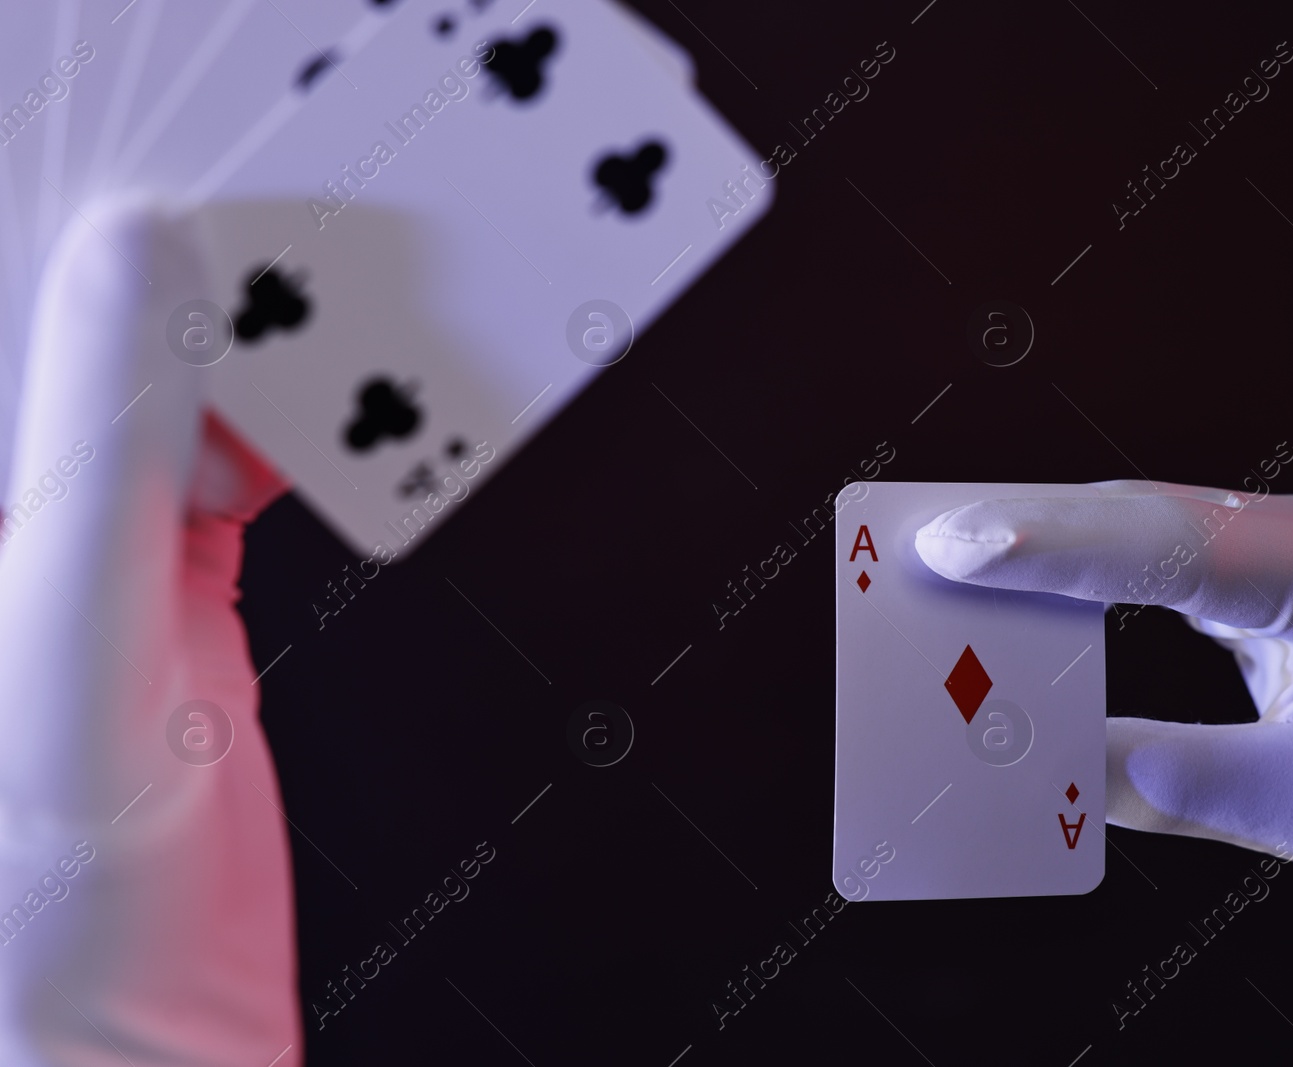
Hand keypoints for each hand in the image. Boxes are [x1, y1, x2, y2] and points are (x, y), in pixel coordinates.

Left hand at [0, 202, 298, 1062]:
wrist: (135, 1053)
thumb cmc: (39, 923)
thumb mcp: (67, 664)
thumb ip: (102, 457)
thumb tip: (141, 267)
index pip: (2, 305)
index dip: (64, 199)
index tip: (162, 121)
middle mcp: (6, 520)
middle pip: (97, 329)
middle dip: (195, 243)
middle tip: (294, 163)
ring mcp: (95, 555)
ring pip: (183, 384)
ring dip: (271, 324)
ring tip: (346, 255)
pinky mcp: (187, 594)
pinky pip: (252, 463)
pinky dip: (316, 420)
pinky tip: (357, 382)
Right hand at [914, 480, 1292, 1037]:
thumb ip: (1175, 783)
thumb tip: (1048, 758)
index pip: (1180, 545)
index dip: (1060, 545)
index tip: (960, 546)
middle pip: (1151, 512)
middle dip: (1034, 527)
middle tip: (923, 545)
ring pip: (1150, 516)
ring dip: (1055, 537)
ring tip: (955, 560)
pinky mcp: (1275, 564)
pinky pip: (1164, 544)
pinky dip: (1091, 559)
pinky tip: (1034, 577)